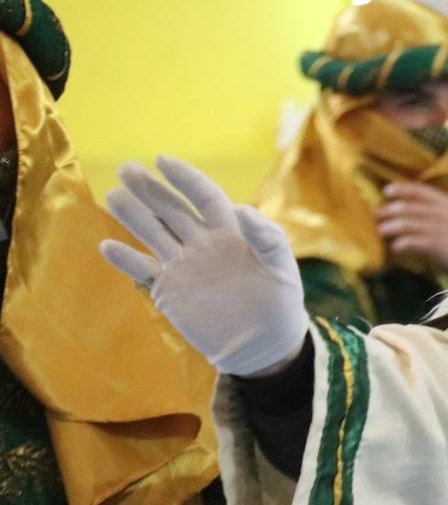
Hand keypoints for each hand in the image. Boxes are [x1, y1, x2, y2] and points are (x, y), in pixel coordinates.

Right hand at [100, 156, 307, 376]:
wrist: (265, 343)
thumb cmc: (280, 301)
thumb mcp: (282, 267)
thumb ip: (267, 237)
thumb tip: (242, 209)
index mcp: (231, 231)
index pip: (204, 196)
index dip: (184, 178)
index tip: (162, 161)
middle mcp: (203, 243)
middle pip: (171, 210)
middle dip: (149, 189)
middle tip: (125, 168)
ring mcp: (184, 266)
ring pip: (153, 234)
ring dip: (132, 215)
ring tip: (112, 194)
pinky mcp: (170, 291)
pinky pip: (144, 271)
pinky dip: (126, 260)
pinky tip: (107, 246)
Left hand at [376, 182, 447, 274]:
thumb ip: (439, 209)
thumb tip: (414, 208)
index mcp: (447, 202)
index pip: (419, 191)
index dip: (401, 189)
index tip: (387, 191)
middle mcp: (440, 212)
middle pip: (407, 207)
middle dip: (389, 210)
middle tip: (378, 214)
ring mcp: (437, 228)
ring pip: (405, 224)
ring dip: (390, 227)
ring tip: (382, 230)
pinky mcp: (435, 245)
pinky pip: (411, 241)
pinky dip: (400, 243)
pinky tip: (395, 246)